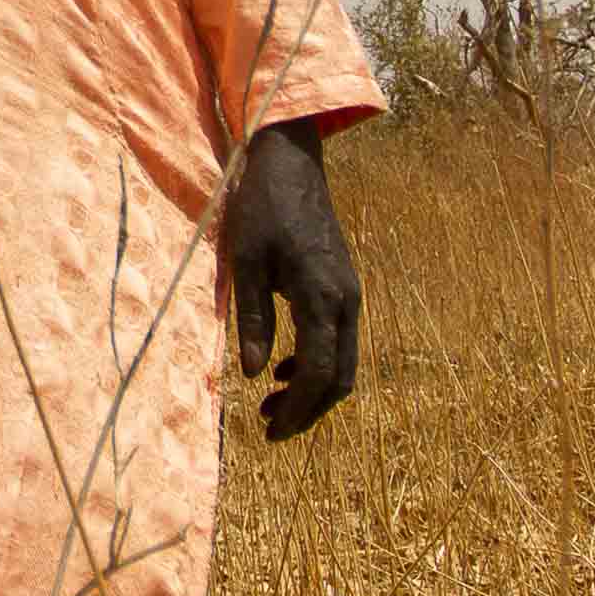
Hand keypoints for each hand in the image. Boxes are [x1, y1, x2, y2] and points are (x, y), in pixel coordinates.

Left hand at [220, 118, 358, 443]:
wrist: (291, 161)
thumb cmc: (262, 207)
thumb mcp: (245, 263)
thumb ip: (252, 320)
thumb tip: (254, 376)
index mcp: (322, 297)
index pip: (317, 373)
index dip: (296, 410)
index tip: (270, 434)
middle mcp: (345, 300)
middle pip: (339, 377)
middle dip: (308, 410)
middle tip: (270, 430)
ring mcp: (349, 293)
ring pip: (343, 362)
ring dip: (312, 390)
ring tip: (272, 405)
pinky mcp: (343, 285)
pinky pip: (339, 340)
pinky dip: (317, 363)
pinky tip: (282, 367)